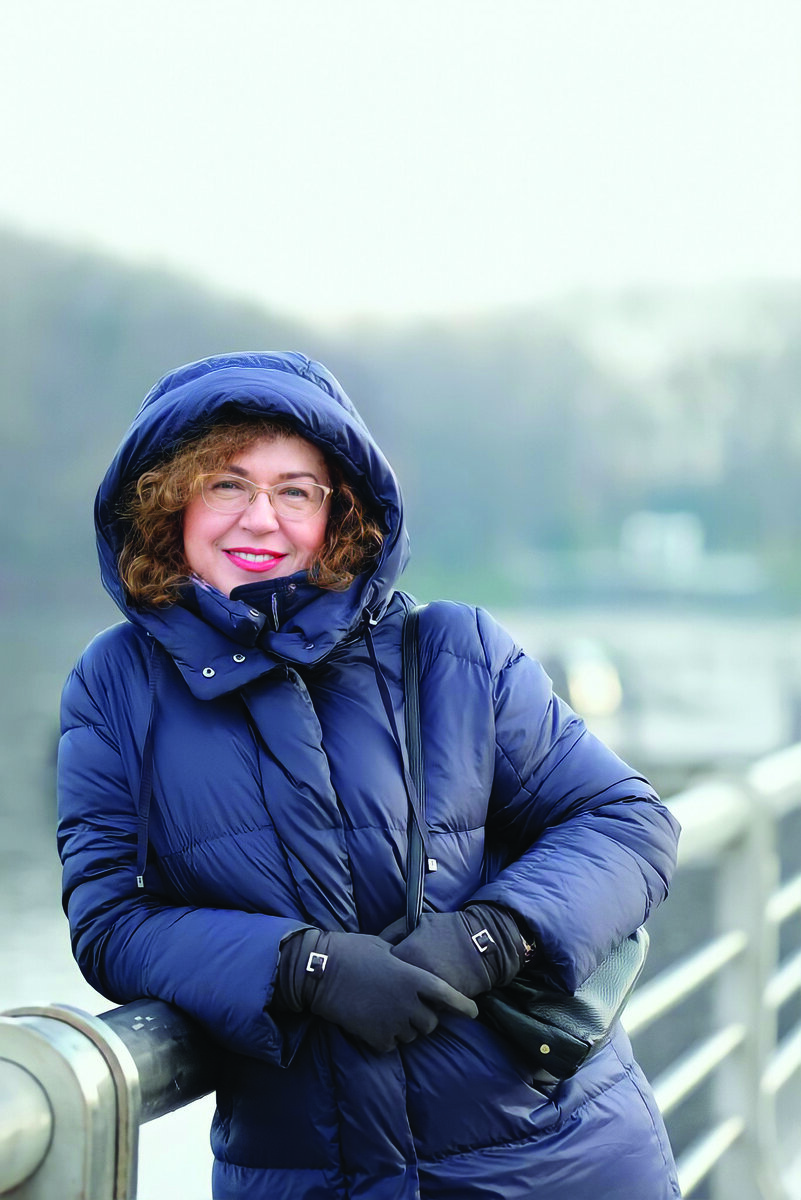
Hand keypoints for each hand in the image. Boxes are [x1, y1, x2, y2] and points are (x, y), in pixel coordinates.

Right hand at [276, 929, 477, 1052]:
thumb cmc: (352, 951)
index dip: (464, 1006)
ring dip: (405, 1028)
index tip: (474, 1013)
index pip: (448, 996)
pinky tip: (373, 1022)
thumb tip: (413, 964)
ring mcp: (392, 1022)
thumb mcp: (385, 946)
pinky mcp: (375, 1038)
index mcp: (413, 977)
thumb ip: (405, 960)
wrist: (321, 972)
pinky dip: (386, 1038)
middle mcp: (408, 1002)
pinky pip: (391, 1045)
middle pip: (431, 1023)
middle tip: (410, 1009)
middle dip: (425, 1018)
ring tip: (386, 1012)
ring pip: (411, 1036)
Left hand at [383, 904, 524, 997]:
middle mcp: (415, 976)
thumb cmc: (450, 929)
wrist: (485, 942)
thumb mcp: (420, 921)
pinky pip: (427, 1010)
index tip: (386, 968)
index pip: (380, 970)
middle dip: (392, 989)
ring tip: (411, 992)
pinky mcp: (444, 1004)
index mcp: (406, 953)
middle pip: (391, 991)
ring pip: (408, 1004)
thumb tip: (376, 941)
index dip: (382, 970)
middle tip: (396, 984)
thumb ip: (395, 930)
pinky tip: (428, 996)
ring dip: (407, 1001)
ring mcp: (430, 992)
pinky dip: (425, 1005)